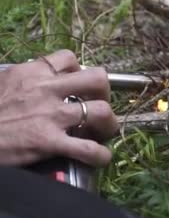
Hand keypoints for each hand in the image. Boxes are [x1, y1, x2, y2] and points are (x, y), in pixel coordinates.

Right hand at [0, 50, 118, 166]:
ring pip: (101, 111)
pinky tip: (101, 158)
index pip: (68, 58)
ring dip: (109, 123)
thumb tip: (41, 78)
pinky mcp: (49, 142)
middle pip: (97, 79)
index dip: (79, 70)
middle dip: (105, 92)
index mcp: (32, 73)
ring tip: (105, 131)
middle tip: (100, 103)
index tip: (77, 84)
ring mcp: (50, 116)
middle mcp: (46, 90)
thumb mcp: (2, 84)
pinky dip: (101, 155)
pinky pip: (88, 149)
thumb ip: (24, 80)